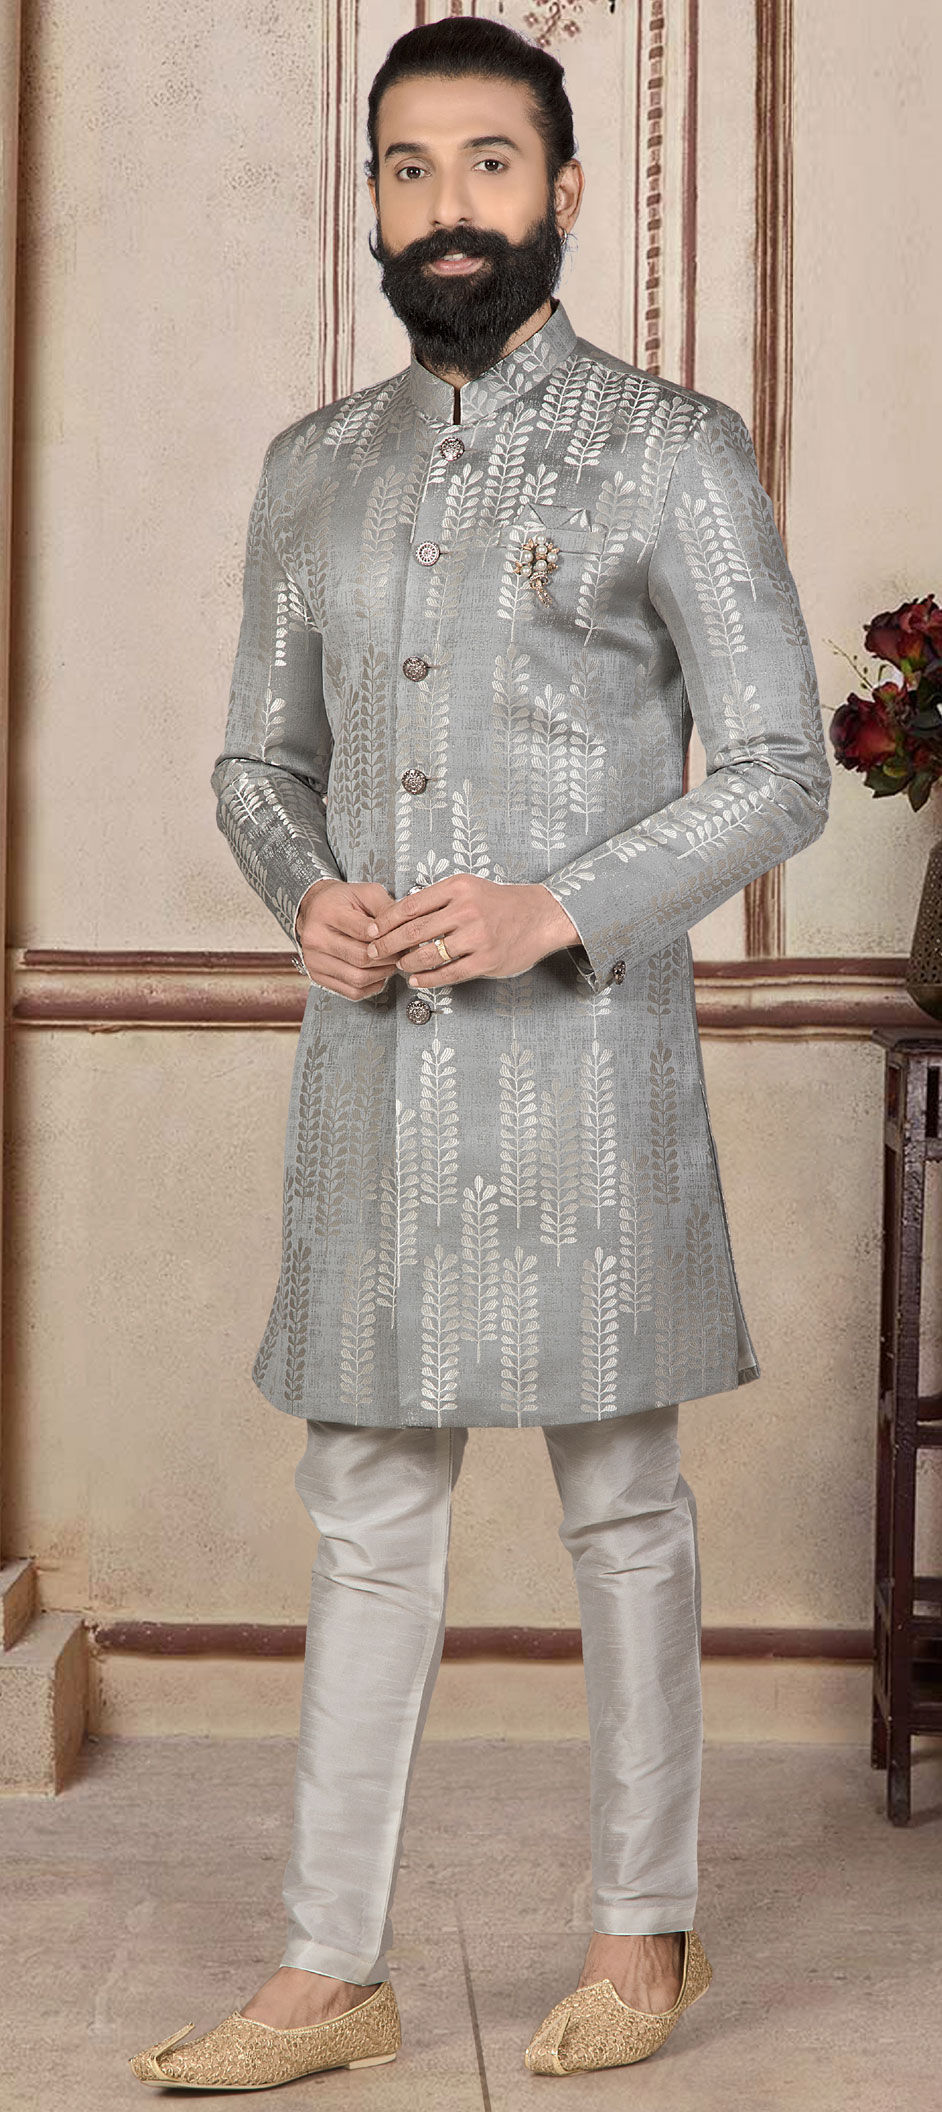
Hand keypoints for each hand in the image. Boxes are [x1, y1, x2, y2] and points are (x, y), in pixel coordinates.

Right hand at [295, 877, 399, 999]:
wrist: (314, 909)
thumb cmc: (341, 900)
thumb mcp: (365, 893)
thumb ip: (386, 908)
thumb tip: (406, 928)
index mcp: (328, 913)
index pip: (363, 932)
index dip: (388, 937)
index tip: (400, 937)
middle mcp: (316, 938)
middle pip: (361, 958)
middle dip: (388, 958)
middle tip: (400, 952)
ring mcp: (314, 960)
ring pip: (358, 978)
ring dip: (381, 974)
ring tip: (389, 962)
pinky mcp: (317, 976)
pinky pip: (351, 991)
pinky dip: (370, 986)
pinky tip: (376, 973)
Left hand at [361, 874, 579, 987]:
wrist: (539, 916)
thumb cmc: (498, 903)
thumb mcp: (468, 888)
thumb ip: (437, 899)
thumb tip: (398, 916)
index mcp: (457, 888)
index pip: (410, 906)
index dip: (385, 922)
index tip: (370, 932)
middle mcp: (466, 910)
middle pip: (414, 931)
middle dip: (387, 945)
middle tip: (372, 953)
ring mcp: (477, 936)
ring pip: (429, 954)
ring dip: (407, 963)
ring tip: (399, 966)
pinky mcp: (486, 960)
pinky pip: (449, 973)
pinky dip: (428, 979)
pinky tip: (416, 980)